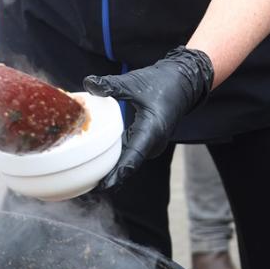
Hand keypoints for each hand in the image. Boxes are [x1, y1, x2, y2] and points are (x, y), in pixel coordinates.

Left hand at [84, 46, 214, 190]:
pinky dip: (117, 158)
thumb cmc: (162, 82)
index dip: (117, 174)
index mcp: (151, 130)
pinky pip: (131, 153)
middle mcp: (153, 143)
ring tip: (88, 176)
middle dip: (109, 175)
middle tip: (85, 182)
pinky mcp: (148, 141)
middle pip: (128, 164)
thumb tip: (88, 82)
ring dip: (112, 167)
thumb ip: (111, 85)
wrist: (184, 82)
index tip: (102, 187)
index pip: (133, 158)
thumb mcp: (134, 82)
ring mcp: (152, 144)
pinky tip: (99, 161)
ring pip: (129, 160)